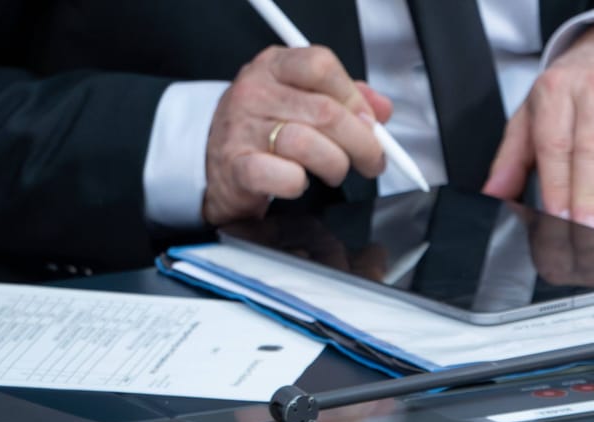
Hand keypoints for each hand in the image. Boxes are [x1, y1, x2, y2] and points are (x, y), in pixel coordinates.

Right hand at [203, 46, 393, 226]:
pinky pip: (286, 176)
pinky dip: (301, 184)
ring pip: (309, 144)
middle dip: (363, 143)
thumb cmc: (263, 130)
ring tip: (333, 171)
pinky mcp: (238, 167)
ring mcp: (243, 128)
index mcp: (273, 67)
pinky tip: (299, 183)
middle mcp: (255, 92)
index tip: (369, 122)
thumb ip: (343, 99)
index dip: (354, 97)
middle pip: (326, 111)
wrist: (213, 162)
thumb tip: (381, 108)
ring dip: (336, 165)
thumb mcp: (300, 100)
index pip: (321, 65)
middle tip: (371, 160)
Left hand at [482, 20, 593, 232]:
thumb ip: (513, 156)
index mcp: (554, 92)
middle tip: (588, 230)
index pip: (553, 145)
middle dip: (587, 193)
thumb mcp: (536, 114)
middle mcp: (593, 87)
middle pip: (589, 148)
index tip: (558, 219)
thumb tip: (494, 194)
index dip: (556, 185)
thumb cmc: (579, 90)